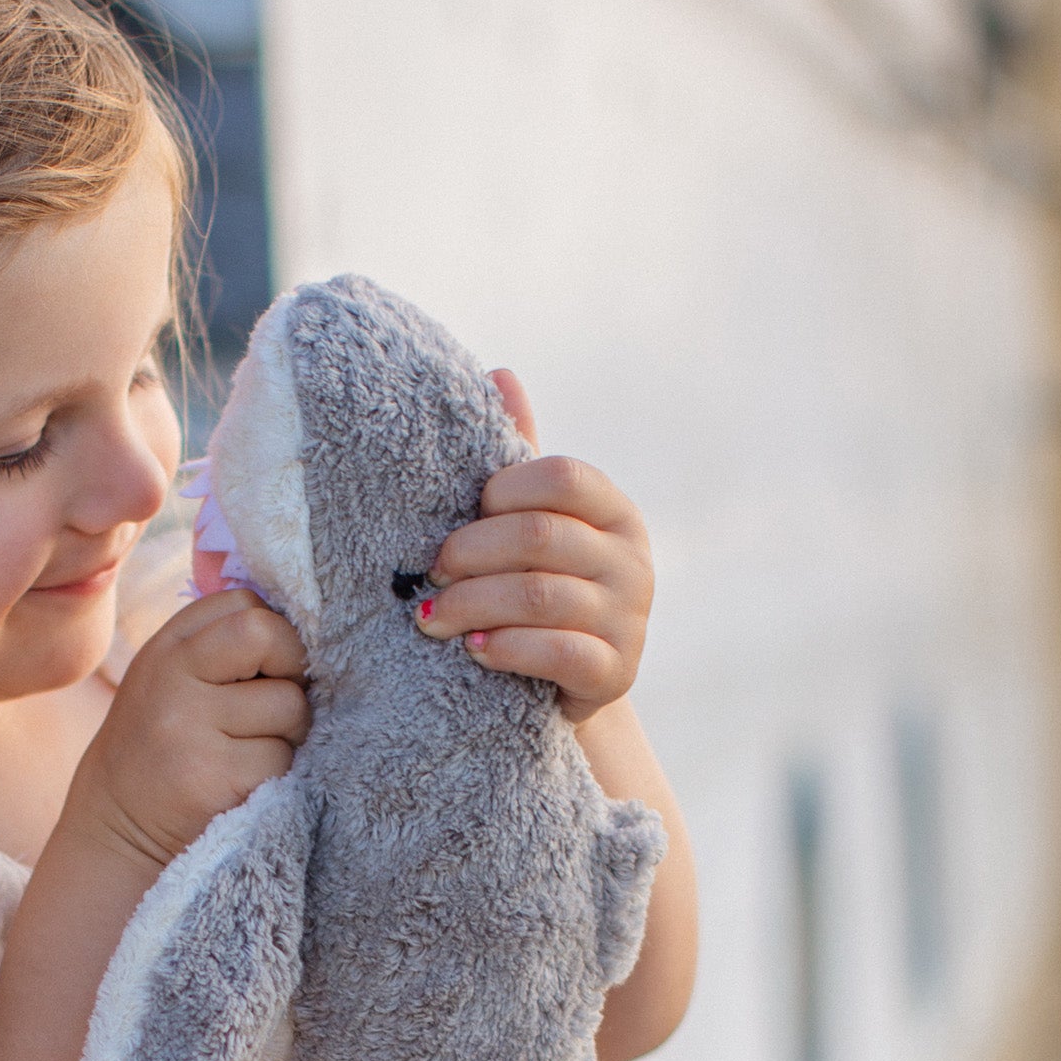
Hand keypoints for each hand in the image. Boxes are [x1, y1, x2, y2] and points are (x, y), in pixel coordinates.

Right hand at [71, 586, 308, 868]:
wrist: (117, 829)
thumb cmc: (163, 749)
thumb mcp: (172, 682)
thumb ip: (220, 646)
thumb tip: (306, 625)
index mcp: (166, 649)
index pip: (244, 603)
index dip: (271, 633)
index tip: (265, 668)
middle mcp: (171, 678)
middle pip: (269, 636)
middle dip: (292, 669)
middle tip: (274, 706)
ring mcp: (188, 727)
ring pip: (289, 706)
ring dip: (286, 733)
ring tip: (247, 752)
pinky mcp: (212, 777)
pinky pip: (281, 758)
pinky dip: (274, 775)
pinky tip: (240, 785)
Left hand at [415, 370, 653, 723]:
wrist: (563, 686)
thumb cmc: (537, 589)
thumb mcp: (530, 525)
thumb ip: (517, 462)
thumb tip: (500, 374)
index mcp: (613, 511)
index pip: (562, 477)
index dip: (502, 492)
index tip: (464, 515)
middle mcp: (632, 559)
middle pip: (540, 536)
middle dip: (470, 554)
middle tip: (429, 573)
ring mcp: (630, 617)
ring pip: (542, 596)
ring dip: (473, 604)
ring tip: (429, 617)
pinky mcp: (616, 672)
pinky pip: (558, 652)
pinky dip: (506, 647)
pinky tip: (473, 648)